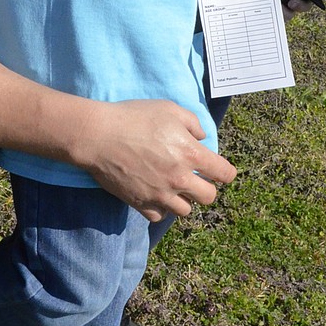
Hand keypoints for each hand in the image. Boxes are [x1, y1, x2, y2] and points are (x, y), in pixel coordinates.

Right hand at [81, 98, 236, 221]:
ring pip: (185, 211)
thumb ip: (192, 123)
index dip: (226, 172)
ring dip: (183, 199)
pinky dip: (161, 208)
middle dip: (205, 187)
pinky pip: (159, 216)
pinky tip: (155, 194)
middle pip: (208, 197)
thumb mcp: (169, 109)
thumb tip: (202, 137)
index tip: (219, 170)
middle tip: (194, 177)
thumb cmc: (134, 117)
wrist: (99, 135)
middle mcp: (179, 179)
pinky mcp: (140, 203)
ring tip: (173, 187)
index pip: (224, 174)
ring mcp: (160, 194)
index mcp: (190, 154)